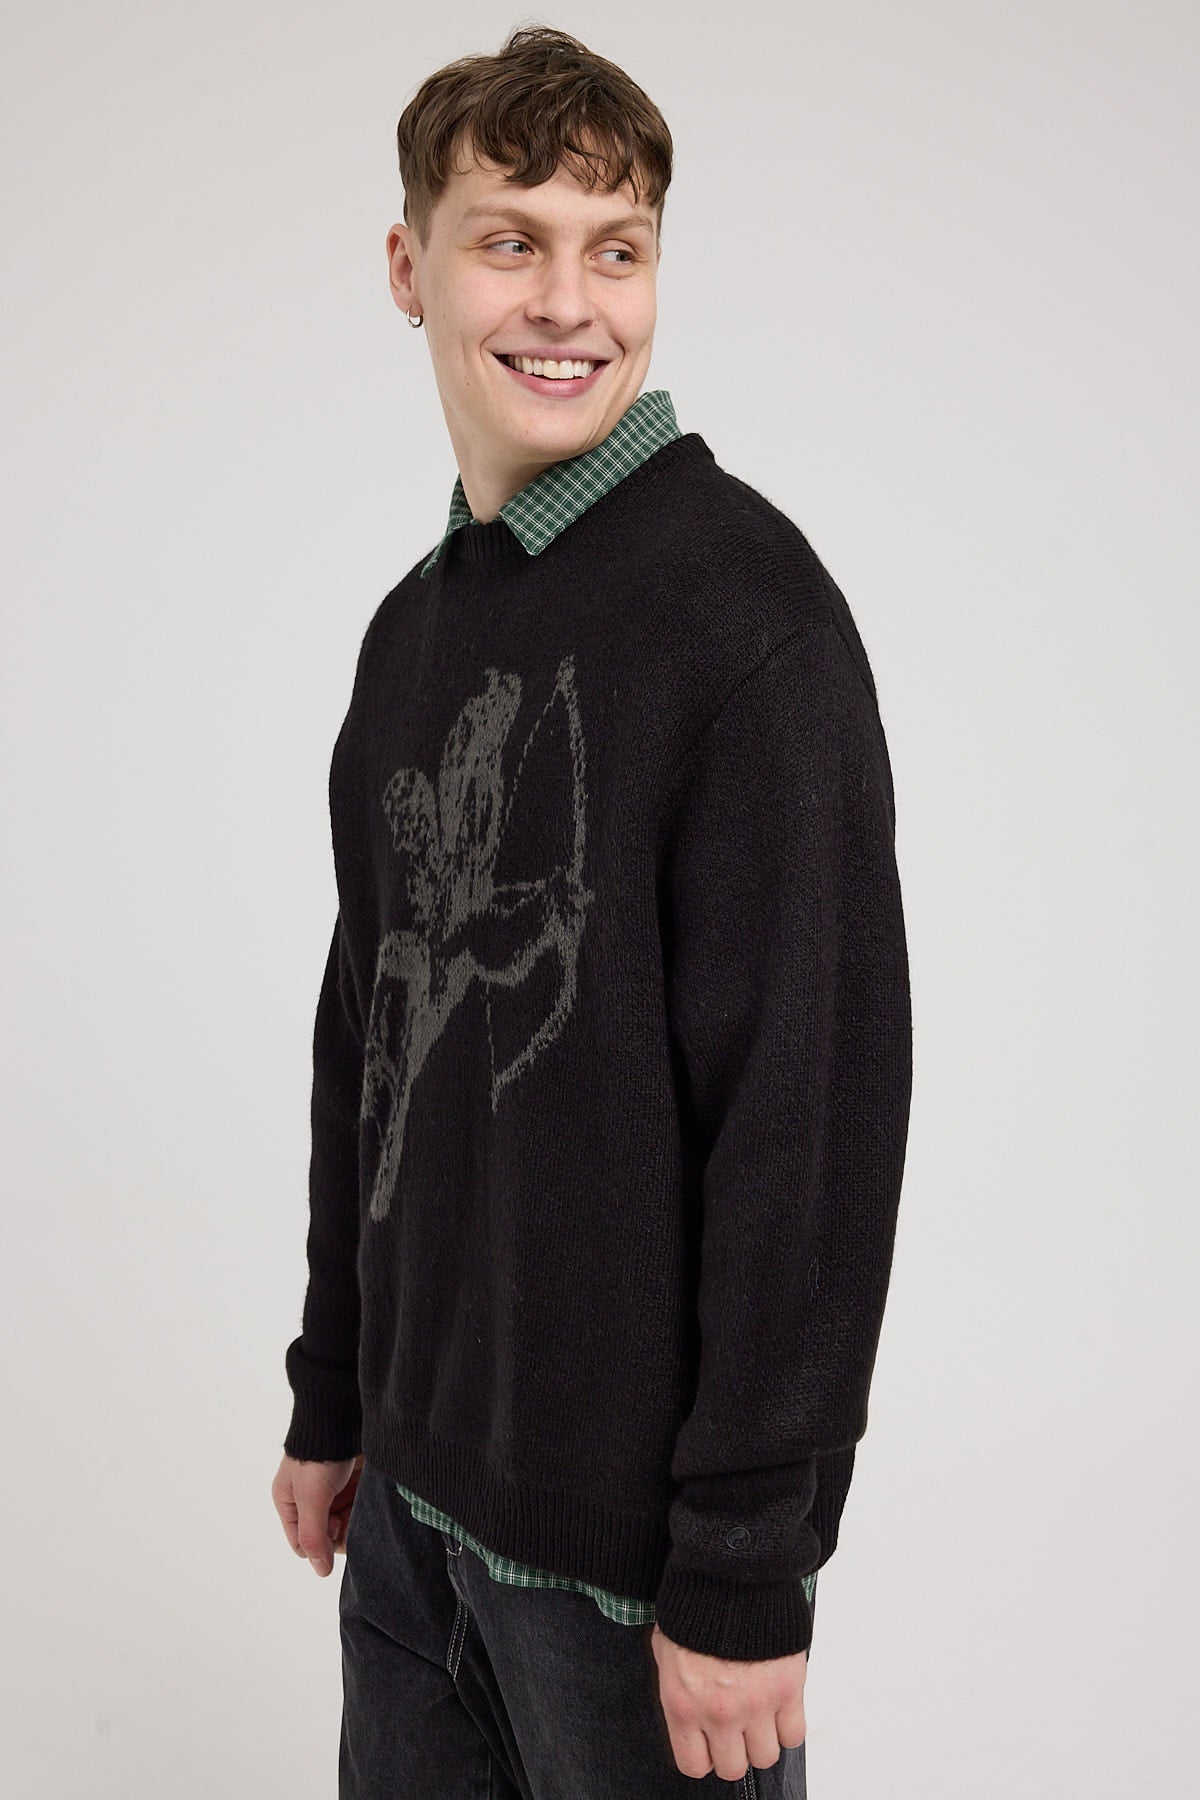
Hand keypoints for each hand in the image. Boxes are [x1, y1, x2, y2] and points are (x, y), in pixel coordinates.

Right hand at [272, 1452, 362, 1576]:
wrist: (342, 1414)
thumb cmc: (319, 1454)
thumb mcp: (312, 1497)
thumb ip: (313, 1534)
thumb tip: (321, 1571)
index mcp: (289, 1502)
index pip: (303, 1543)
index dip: (321, 1544)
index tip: (335, 1527)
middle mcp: (310, 1499)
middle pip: (327, 1534)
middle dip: (342, 1531)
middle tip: (353, 1517)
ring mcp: (333, 1490)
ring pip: (346, 1522)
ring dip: (356, 1519)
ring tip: (363, 1505)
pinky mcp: (353, 1481)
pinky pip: (359, 1506)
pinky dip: (365, 1507)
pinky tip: (370, 1498)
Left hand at [649, 1620, 806, 1781]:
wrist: (730, 1572)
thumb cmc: (696, 1604)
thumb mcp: (666, 1648)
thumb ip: (675, 1686)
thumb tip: (686, 1708)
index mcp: (683, 1704)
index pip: (694, 1765)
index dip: (704, 1754)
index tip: (709, 1741)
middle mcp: (719, 1713)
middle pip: (733, 1768)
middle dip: (734, 1750)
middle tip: (736, 1728)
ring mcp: (755, 1704)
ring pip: (766, 1757)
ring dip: (762, 1739)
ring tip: (758, 1714)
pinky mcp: (787, 1689)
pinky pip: (794, 1734)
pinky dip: (788, 1725)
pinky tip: (779, 1706)